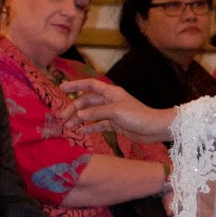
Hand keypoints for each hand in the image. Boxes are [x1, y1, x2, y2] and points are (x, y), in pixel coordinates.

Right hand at [60, 78, 175, 141]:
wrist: (153, 128)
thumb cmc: (137, 116)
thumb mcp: (115, 112)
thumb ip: (96, 112)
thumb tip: (79, 115)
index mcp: (111, 93)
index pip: (90, 85)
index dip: (75, 85)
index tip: (61, 88)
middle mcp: (110, 101)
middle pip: (87, 102)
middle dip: (74, 108)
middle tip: (62, 118)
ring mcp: (112, 113)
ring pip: (91, 114)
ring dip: (80, 119)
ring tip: (69, 127)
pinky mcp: (115, 124)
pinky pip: (99, 124)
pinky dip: (90, 127)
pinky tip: (82, 131)